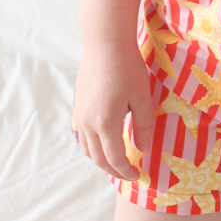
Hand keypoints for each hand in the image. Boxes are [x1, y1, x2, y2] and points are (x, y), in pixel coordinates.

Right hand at [71, 40, 154, 182]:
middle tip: (130, 173)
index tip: (138, 176)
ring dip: (102, 160)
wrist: (105, 44)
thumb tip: (142, 149)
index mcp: (105, 123)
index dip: (126, 171)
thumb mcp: (142, 98)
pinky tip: (105, 144)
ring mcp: (79, 116)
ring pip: (88, 149)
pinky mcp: (78, 108)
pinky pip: (82, 137)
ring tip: (118, 162)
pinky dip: (93, 147)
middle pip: (98, 158)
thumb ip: (142, 126)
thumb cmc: (128, 68)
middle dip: (114, 170)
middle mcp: (88, 123)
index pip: (114, 158)